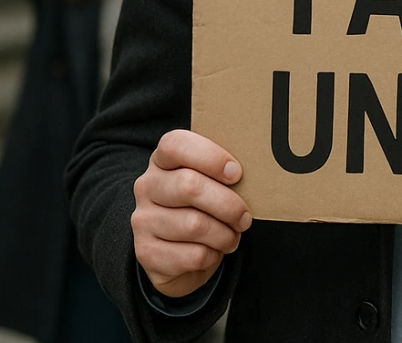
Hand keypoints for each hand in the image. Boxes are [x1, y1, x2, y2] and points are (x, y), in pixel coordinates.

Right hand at [132, 130, 251, 298]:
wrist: (178, 254)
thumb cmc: (204, 208)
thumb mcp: (211, 182)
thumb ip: (224, 171)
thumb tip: (258, 171)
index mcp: (163, 160)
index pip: (176, 145)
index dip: (211, 157)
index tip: (236, 173)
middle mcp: (147, 186)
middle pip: (189, 186)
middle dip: (228, 204)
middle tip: (244, 217)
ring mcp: (143, 220)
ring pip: (195, 225)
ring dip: (224, 234)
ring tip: (231, 236)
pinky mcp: (147, 253)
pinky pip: (192, 255)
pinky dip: (213, 256)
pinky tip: (212, 252)